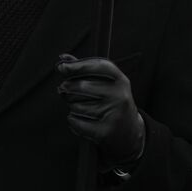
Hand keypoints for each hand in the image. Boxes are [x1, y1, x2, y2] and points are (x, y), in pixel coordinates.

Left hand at [56, 54, 145, 168]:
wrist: (130, 133)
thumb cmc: (112, 102)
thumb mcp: (107, 84)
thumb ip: (85, 69)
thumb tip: (63, 58)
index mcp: (121, 80)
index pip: (99, 66)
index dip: (78, 65)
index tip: (61, 67)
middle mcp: (120, 96)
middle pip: (82, 86)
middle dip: (68, 88)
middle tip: (64, 89)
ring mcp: (114, 114)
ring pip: (76, 105)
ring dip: (71, 106)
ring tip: (79, 107)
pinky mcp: (105, 132)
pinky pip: (76, 122)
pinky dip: (72, 120)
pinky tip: (80, 120)